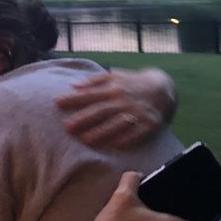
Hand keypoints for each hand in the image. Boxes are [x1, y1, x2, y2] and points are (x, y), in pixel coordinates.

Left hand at [56, 69, 172, 148]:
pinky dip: (127, 138)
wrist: (163, 88)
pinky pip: (137, 133)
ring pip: (117, 123)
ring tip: (86, 140)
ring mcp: (137, 112)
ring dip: (102, 132)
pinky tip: (116, 144)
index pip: (90, 94)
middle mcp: (123, 100)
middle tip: (67, 127)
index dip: (73, 99)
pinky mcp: (149, 124)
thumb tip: (73, 85)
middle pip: (101, 110)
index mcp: (113, 88)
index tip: (57, 103)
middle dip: (83, 118)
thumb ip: (94, 81)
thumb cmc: (132, 83)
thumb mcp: (114, 76)